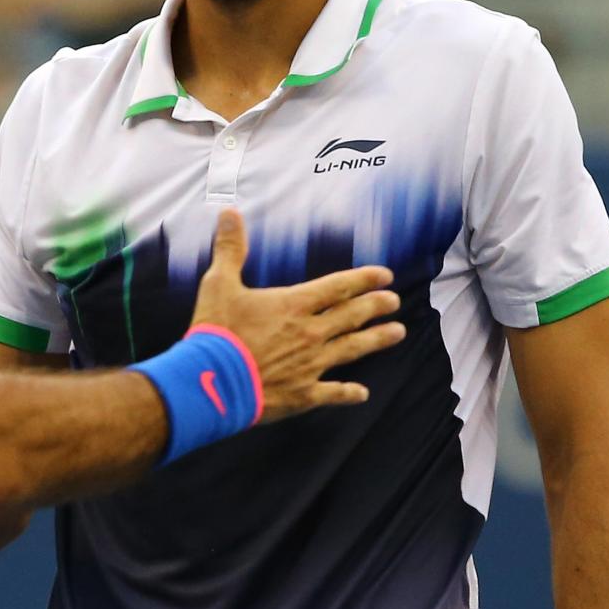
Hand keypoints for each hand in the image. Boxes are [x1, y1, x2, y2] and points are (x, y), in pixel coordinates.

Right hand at [188, 209, 404, 420]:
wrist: (210, 382)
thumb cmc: (215, 332)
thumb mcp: (218, 284)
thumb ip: (230, 249)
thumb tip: (229, 213)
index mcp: (293, 305)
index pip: (338, 287)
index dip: (363, 279)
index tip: (386, 275)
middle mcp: (309, 333)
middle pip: (352, 316)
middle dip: (376, 306)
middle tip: (395, 301)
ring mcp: (309, 365)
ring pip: (352, 349)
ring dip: (376, 340)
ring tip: (398, 332)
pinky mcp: (302, 394)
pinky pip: (332, 393)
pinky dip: (348, 393)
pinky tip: (363, 394)